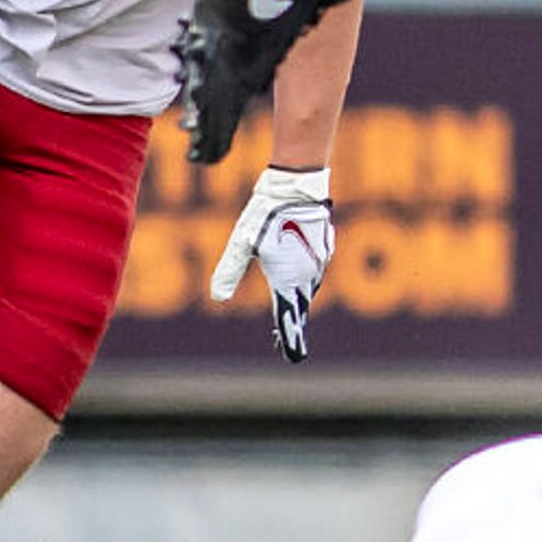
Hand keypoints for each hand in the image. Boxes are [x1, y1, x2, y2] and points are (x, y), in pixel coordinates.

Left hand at [210, 165, 335, 361]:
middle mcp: (308, 272)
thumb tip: (218, 297)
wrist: (297, 183)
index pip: (290, 316)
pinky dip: (304, 282)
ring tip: (289, 318)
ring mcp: (319, 260)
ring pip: (308, 288)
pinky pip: (313, 272)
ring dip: (298, 302)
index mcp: (289, 277)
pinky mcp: (323, 246)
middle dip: (293, 323)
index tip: (293, 358)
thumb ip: (230, 270)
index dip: (292, 339)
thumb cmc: (267, 212)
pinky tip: (296, 281)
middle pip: (300, 305)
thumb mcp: (242, 243)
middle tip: (285, 342)